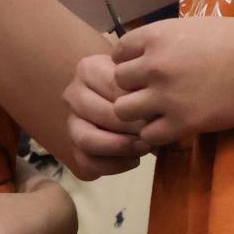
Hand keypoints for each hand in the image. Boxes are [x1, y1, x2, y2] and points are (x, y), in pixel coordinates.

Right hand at [62, 53, 146, 177]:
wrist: (129, 101)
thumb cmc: (140, 86)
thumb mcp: (144, 77)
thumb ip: (146, 89)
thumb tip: (155, 115)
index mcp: (88, 69)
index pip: (115, 88)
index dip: (139, 102)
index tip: (161, 112)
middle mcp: (73, 93)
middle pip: (103, 114)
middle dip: (133, 127)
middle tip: (156, 132)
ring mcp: (71, 122)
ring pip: (87, 139)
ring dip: (120, 147)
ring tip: (145, 147)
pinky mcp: (75, 148)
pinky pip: (87, 162)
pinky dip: (113, 165)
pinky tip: (135, 159)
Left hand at [111, 16, 233, 146]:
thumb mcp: (191, 27)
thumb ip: (164, 42)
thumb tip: (147, 54)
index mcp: (156, 36)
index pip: (118, 53)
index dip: (128, 63)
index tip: (143, 70)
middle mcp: (153, 65)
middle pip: (117, 82)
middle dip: (132, 88)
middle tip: (150, 93)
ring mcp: (165, 95)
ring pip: (124, 111)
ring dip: (138, 113)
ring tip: (156, 113)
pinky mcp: (183, 122)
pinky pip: (149, 135)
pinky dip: (156, 134)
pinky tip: (170, 128)